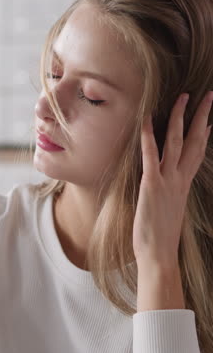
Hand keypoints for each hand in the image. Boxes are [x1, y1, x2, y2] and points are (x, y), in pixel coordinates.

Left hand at [133, 90, 212, 270]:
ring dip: (180, 117)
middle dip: (202, 116)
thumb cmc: (162, 236)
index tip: (209, 118)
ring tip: (183, 96)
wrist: (160, 256)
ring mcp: (168, 181)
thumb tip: (172, 183)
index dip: (205, 133)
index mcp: (184, 184)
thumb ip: (173, 192)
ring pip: (176, 142)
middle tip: (208, 96)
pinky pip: (151, 155)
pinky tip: (146, 120)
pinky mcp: (152, 185)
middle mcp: (180, 179)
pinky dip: (148, 136)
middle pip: (195, 141)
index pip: (198, 153)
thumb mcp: (172, 209)